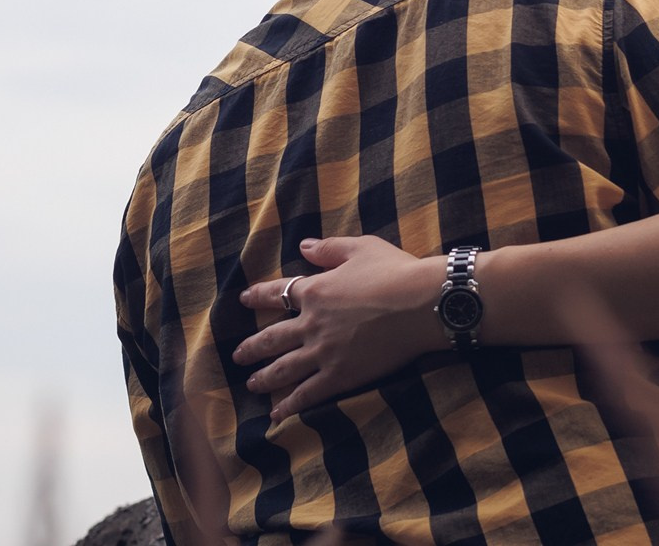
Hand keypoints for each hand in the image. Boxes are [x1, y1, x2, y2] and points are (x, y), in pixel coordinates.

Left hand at [234, 236, 447, 420]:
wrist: (421, 304)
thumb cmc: (394, 271)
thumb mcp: (360, 248)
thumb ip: (328, 249)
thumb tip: (303, 245)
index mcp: (315, 289)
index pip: (277, 293)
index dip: (258, 296)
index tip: (243, 299)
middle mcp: (312, 323)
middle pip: (272, 337)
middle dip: (252, 347)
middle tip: (237, 355)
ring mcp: (324, 352)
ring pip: (283, 368)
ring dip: (264, 377)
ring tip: (251, 384)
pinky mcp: (341, 375)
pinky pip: (308, 393)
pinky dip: (290, 405)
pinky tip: (277, 414)